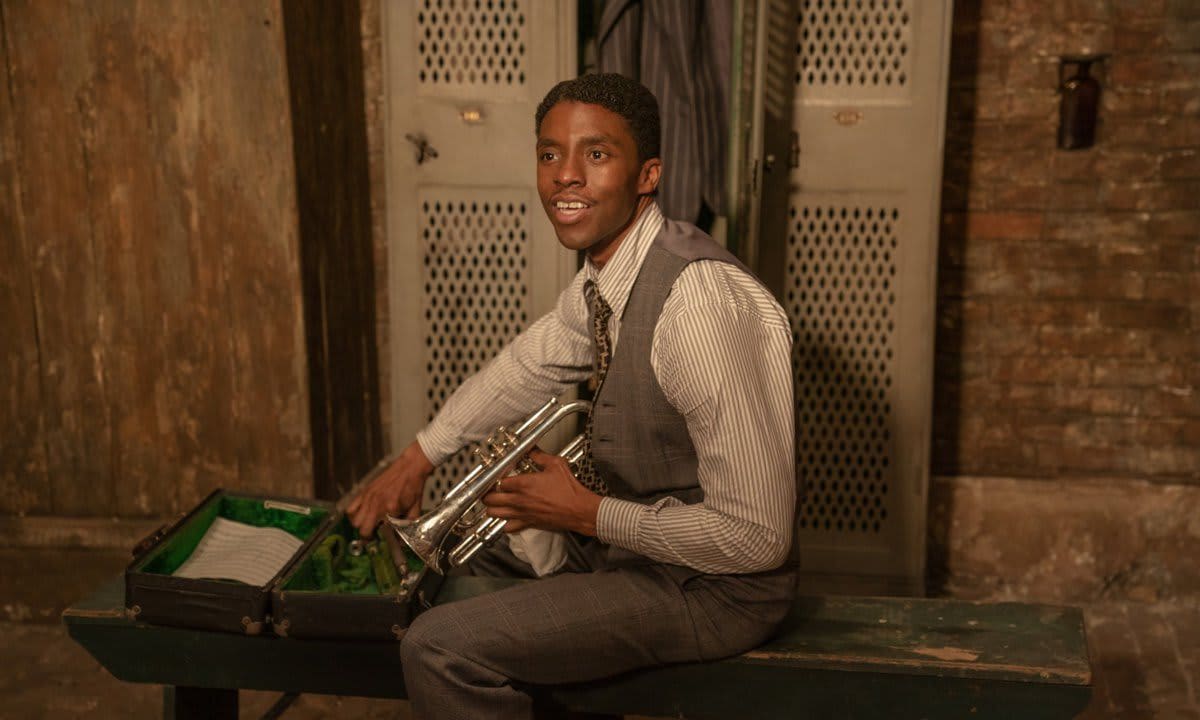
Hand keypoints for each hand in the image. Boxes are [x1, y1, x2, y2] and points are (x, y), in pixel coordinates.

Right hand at [347, 440, 433, 537]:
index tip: (384, 538)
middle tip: (373, 535)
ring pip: (354, 520)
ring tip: (367, 524)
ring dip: (360, 525)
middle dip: (367, 535)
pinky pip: (351, 507)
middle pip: (362, 529)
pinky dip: (353, 515)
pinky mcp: (364, 491)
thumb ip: (407, 524)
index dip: (383, 538)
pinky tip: (361, 515)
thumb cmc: (413, 486)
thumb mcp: (415, 508)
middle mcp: (377, 504)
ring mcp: (368, 497)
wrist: (410, 467)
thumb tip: (401, 537)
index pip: (382, 531)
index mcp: (391, 509)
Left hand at [480, 449, 601, 534]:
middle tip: (489, 490)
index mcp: (523, 484)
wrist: (579, 509)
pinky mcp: (528, 524)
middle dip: (487, 494)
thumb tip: (532, 450)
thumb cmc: (569, 489)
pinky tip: (508, 518)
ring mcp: (522, 513)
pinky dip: (505, 524)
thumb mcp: (556, 465)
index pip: (498, 481)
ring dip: (492, 508)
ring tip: (494, 503)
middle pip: (490, 499)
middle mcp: (519, 500)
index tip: (497, 476)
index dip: (495, 478)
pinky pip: (508, 528)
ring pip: (495, 514)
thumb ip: (540, 456)